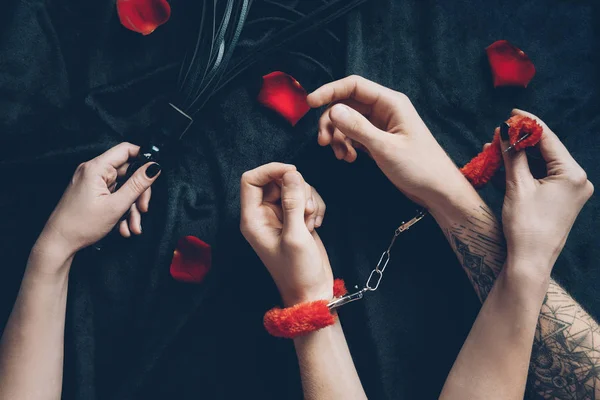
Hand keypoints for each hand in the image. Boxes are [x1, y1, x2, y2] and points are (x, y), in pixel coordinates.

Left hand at [37, 143, 161, 257]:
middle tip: (143, 209)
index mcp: (96, 168)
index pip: (126, 150)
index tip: (154, 173)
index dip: (143, 159)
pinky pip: (114, 196)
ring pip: (123, 188)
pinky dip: (121, 210)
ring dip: (131, 208)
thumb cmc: (81, 225)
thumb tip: (153, 168)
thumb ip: (137, 184)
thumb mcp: (116, 205)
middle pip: (128, 173)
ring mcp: (92, 183)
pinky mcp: (92, 193)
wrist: (59, 243)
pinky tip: (122, 226)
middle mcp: (93, 171)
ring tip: (132, 226)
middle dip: (138, 194)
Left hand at [240, 163, 329, 305]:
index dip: (270, 170)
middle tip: (306, 210)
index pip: (251, 180)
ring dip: (308, 199)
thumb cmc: (298, 271)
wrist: (312, 290)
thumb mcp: (296, 236)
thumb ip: (292, 203)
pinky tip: (316, 224)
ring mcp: (280, 216)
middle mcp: (263, 215)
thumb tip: (292, 173)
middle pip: (277, 180)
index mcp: (253, 219)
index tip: (293, 172)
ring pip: (294, 187)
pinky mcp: (295, 218)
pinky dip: (314, 205)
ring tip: (311, 222)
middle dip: (297, 188)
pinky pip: (305, 197)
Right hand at [307, 75, 469, 208]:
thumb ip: (358, 127)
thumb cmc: (419, 167)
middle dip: (331, 121)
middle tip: (323, 142)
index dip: (330, 91)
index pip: (354, 86)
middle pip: (346, 104)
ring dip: (337, 136)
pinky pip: (353, 135)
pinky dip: (346, 145)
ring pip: (347, 121)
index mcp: (390, 102)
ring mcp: (380, 125)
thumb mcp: (385, 147)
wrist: (437, 190)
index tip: (310, 103)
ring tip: (340, 156)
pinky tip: (348, 158)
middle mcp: (384, 110)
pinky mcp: (378, 140)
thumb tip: (333, 110)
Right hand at [500, 109, 593, 273]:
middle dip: (521, 141)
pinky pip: (542, 178)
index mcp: (572, 174)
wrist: (530, 260)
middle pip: (546, 151)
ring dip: (519, 157)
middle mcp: (578, 180)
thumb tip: (505, 131)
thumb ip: (512, 155)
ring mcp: (571, 191)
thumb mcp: (516, 186)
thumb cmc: (525, 225)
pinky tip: (505, 165)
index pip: (549, 139)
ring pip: (542, 164)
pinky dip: (525, 172)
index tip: (513, 113)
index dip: (529, 124)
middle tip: (501, 132)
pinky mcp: (562, 200)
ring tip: (496, 148)